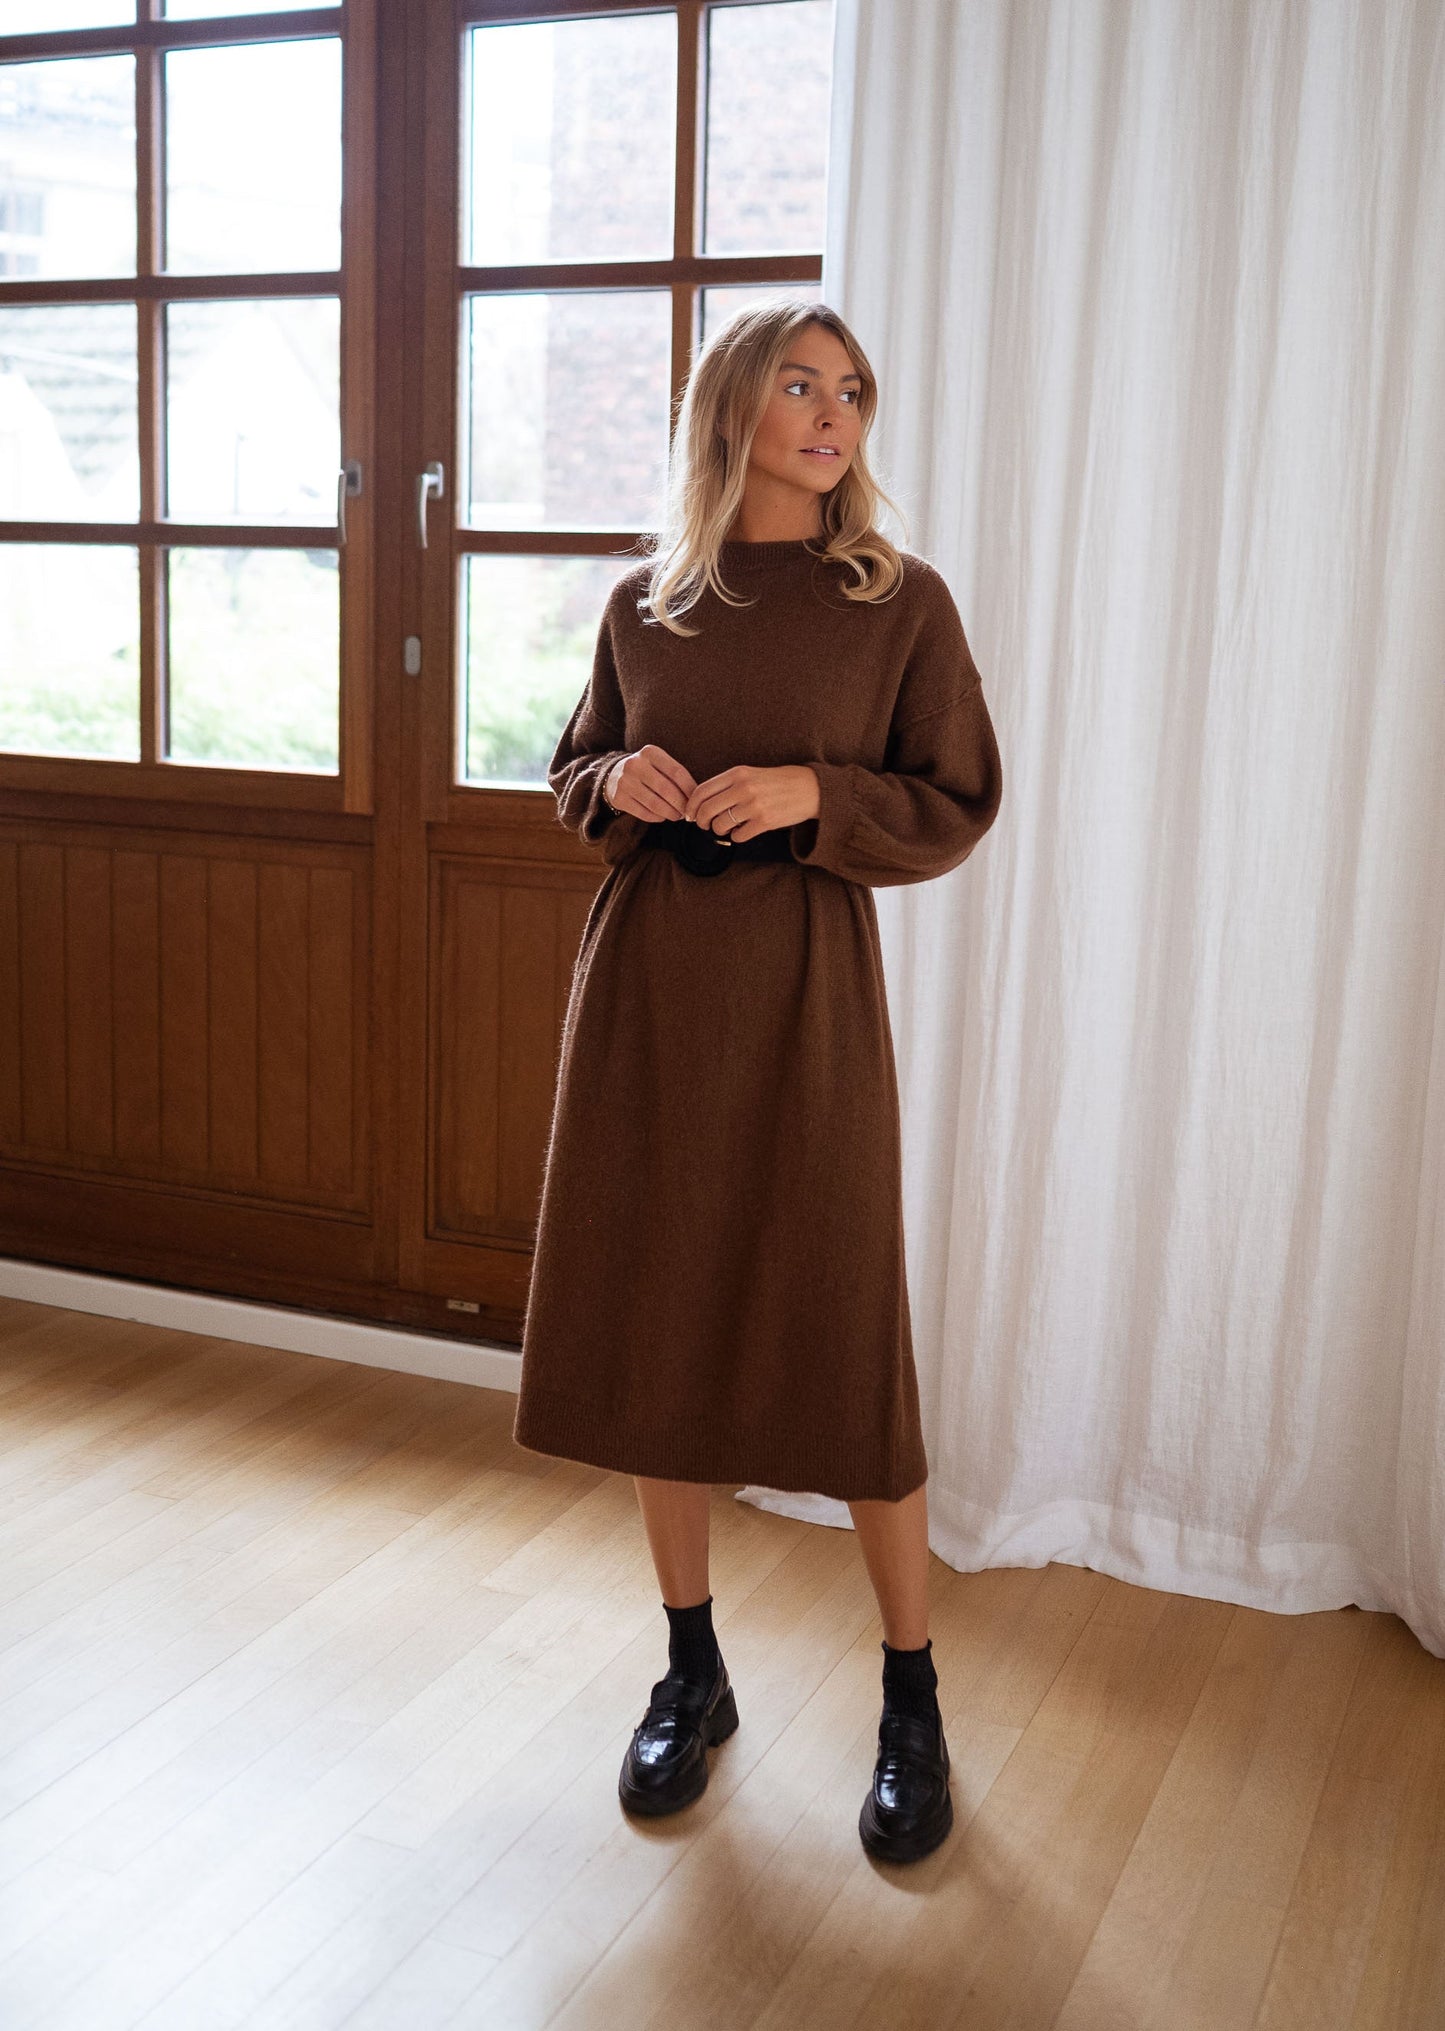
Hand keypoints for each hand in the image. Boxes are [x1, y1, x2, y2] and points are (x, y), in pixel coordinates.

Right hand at [606, 744, 697, 821]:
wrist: (614, 775)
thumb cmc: (648, 771)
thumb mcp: (659, 764)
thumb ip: (676, 776)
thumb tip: (696, 799)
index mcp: (650, 752)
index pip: (677, 772)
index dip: (690, 789)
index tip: (697, 800)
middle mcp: (635, 764)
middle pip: (667, 789)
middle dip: (681, 804)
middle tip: (688, 813)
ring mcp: (624, 782)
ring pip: (655, 804)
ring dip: (671, 814)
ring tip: (677, 816)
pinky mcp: (619, 798)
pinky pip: (644, 813)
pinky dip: (657, 817)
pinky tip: (662, 816)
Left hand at [683, 764, 820, 841]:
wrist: (809, 788)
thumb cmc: (776, 782)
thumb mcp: (750, 774)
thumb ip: (727, 785)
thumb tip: (700, 804)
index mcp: (737, 773)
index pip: (701, 791)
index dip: (691, 806)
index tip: (690, 814)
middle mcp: (744, 788)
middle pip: (706, 810)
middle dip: (700, 821)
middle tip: (704, 825)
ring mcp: (754, 805)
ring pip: (720, 825)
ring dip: (718, 830)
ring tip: (726, 827)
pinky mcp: (765, 822)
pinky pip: (738, 836)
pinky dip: (736, 836)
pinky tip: (742, 831)